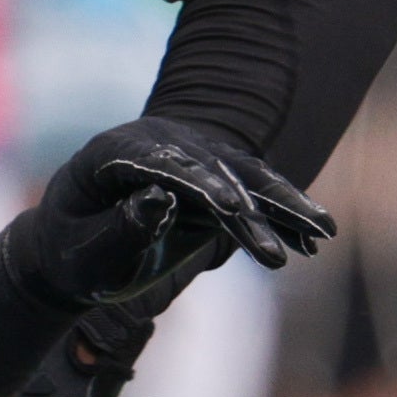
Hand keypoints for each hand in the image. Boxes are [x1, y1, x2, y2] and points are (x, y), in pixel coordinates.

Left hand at [20, 113, 332, 313]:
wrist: (75, 246)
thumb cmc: (74, 254)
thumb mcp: (88, 252)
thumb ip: (122, 228)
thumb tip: (161, 197)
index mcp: (112, 153)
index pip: (160, 162)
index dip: (198, 184)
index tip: (231, 210)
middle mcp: (156, 143)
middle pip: (213, 168)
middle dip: (252, 209)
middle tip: (276, 251)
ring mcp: (189, 156)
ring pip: (244, 176)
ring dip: (284, 206)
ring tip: (322, 234)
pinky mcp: (212, 177)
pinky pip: (253, 195)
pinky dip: (282, 216)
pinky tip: (314, 239)